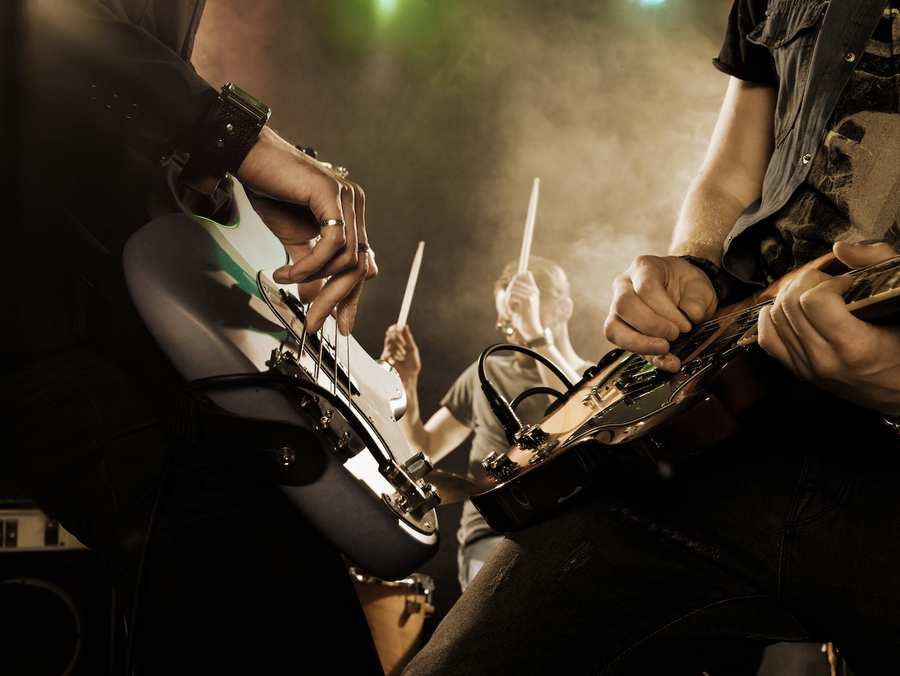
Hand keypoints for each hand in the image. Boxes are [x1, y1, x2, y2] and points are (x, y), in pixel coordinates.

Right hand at [237, 127, 376, 333]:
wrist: (248, 158)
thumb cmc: (269, 190)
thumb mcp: (293, 240)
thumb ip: (310, 267)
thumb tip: (314, 299)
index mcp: (350, 215)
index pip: (361, 264)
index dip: (351, 296)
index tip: (339, 323)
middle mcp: (354, 205)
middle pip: (360, 266)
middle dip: (338, 300)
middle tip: (316, 323)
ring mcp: (347, 198)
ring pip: (348, 259)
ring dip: (316, 280)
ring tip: (288, 280)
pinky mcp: (332, 193)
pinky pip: (333, 244)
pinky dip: (311, 265)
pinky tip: (290, 271)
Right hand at [381, 324, 421, 385]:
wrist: (408, 378)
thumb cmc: (412, 366)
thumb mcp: (412, 350)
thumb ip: (408, 339)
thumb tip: (405, 326)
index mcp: (399, 344)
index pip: (393, 332)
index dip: (395, 328)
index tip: (398, 326)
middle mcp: (392, 347)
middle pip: (390, 335)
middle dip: (397, 337)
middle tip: (403, 342)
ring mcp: (387, 353)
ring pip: (390, 343)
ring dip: (397, 348)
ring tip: (402, 355)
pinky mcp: (384, 359)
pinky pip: (388, 351)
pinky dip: (394, 355)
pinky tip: (396, 361)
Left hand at [505, 272, 543, 341]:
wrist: (530, 330)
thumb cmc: (523, 319)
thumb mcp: (520, 304)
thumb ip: (518, 293)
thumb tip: (515, 281)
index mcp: (534, 290)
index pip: (526, 274)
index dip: (518, 276)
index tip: (514, 283)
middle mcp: (534, 291)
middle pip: (516, 280)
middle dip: (508, 291)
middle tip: (508, 303)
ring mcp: (531, 294)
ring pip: (512, 289)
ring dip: (507, 300)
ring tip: (510, 310)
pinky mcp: (527, 300)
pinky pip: (511, 296)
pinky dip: (508, 305)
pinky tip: (512, 313)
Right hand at [604, 255, 717, 371]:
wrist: (680, 290)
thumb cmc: (686, 285)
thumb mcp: (699, 285)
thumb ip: (698, 298)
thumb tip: (691, 315)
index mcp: (643, 268)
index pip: (645, 287)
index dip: (665, 309)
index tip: (685, 324)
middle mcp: (623, 286)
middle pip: (623, 306)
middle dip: (650, 326)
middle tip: (675, 335)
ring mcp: (617, 309)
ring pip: (613, 328)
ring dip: (640, 343)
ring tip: (666, 350)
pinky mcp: (619, 329)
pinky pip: (622, 345)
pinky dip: (647, 356)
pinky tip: (668, 362)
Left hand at [758, 241, 899, 414]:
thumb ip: (880, 265)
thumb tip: (839, 248)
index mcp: (853, 346)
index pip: (813, 300)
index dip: (829, 282)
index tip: (848, 284)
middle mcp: (824, 360)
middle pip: (789, 304)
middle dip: (808, 283)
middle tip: (831, 284)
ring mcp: (807, 368)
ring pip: (774, 317)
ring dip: (791, 296)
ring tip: (816, 295)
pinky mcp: (798, 372)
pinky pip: (767, 338)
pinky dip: (772, 317)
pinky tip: (790, 308)